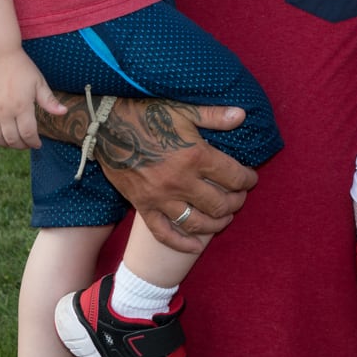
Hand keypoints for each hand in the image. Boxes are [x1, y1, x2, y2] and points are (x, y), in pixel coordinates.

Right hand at [0, 49, 61, 149]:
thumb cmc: (20, 67)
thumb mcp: (38, 82)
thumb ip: (49, 100)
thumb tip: (64, 112)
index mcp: (22, 106)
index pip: (28, 134)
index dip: (33, 142)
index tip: (37, 143)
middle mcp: (4, 112)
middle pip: (12, 139)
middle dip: (21, 145)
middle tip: (26, 143)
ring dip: (5, 144)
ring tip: (13, 141)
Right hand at [97, 98, 256, 253]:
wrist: (105, 125)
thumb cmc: (147, 113)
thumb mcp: (183, 109)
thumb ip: (213, 115)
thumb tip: (242, 115)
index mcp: (195, 156)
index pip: (233, 176)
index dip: (248, 179)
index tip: (251, 178)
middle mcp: (181, 181)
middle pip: (219, 204)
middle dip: (236, 202)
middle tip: (240, 198)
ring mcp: (161, 198)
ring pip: (197, 222)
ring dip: (217, 224)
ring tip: (225, 219)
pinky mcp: (143, 206)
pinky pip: (164, 233)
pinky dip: (182, 243)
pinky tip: (196, 246)